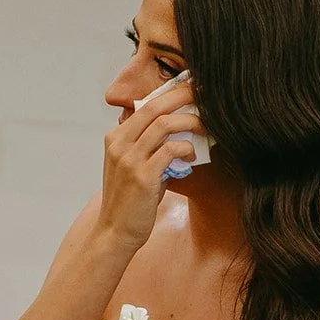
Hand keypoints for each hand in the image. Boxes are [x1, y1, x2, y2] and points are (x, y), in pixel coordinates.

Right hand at [97, 77, 205, 252]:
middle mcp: (119, 144)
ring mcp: (129, 159)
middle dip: (183, 95)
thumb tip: (178, 132)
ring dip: (190, 121)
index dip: (170, 93)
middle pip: (155, 107)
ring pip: (164, 124)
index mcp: (115, 138)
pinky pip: (170, 150)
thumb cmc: (129, 202)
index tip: (191, 87)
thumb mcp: (132, 167)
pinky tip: (192, 155)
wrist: (115, 232)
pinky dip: (186, 148)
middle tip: (205, 91)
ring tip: (205, 126)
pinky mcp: (142, 176)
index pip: (145, 105)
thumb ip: (148, 148)